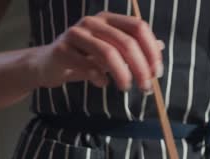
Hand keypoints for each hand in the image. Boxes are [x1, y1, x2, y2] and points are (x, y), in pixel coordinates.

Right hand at [30, 11, 163, 92]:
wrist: (47, 65)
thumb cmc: (82, 59)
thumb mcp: (110, 52)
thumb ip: (133, 48)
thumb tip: (161, 46)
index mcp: (108, 19)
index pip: (138, 27)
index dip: (151, 50)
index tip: (157, 73)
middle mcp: (93, 22)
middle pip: (127, 42)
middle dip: (141, 67)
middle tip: (145, 88)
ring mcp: (76, 34)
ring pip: (108, 52)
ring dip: (122, 74)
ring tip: (125, 88)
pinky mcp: (62, 50)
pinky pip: (87, 65)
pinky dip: (100, 78)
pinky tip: (103, 84)